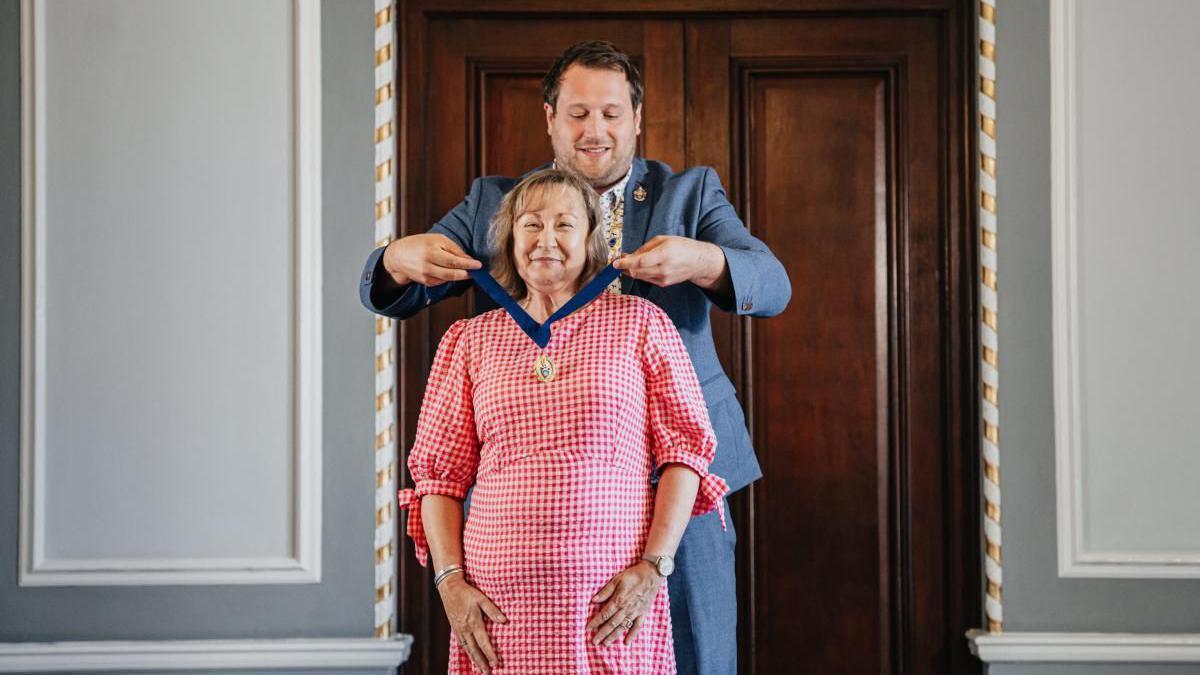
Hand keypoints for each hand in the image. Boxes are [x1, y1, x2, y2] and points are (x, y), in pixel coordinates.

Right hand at [382, 233, 480, 286]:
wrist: (398, 256)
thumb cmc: (420, 244)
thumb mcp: (437, 239)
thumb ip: (454, 249)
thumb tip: (469, 259)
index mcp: (431, 252)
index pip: (453, 261)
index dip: (468, 265)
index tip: (479, 265)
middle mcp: (428, 266)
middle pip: (452, 274)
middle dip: (467, 274)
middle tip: (477, 272)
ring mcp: (426, 276)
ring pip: (449, 279)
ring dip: (461, 276)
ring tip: (469, 271)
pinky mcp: (426, 283)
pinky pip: (443, 281)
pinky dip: (451, 277)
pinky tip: (454, 272)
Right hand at [436, 574, 506, 672]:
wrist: (449, 588)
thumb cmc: (467, 592)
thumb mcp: (481, 598)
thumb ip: (492, 610)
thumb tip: (504, 621)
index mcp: (473, 622)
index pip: (483, 642)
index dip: (490, 654)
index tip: (496, 663)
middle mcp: (465, 628)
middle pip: (474, 649)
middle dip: (481, 662)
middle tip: (487, 672)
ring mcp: (458, 629)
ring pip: (467, 648)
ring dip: (474, 659)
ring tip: (479, 668)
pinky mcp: (455, 627)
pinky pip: (461, 643)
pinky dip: (466, 652)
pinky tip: (470, 655)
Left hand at [587, 561, 663, 645]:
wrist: (652, 574)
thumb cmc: (633, 575)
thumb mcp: (617, 579)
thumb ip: (606, 591)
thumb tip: (593, 600)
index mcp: (619, 599)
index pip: (604, 614)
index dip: (595, 622)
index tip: (587, 628)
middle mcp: (626, 608)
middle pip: (612, 623)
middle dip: (602, 633)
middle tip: (594, 642)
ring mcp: (635, 612)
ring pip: (622, 627)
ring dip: (613, 636)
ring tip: (605, 644)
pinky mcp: (643, 613)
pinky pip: (637, 626)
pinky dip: (632, 635)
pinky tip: (626, 642)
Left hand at [611, 235, 726, 289]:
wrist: (698, 262)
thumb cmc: (682, 247)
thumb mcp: (663, 240)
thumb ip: (645, 248)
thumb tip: (630, 255)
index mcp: (664, 254)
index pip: (640, 262)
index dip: (625, 263)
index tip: (615, 262)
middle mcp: (663, 269)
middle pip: (637, 271)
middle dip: (625, 267)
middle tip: (618, 261)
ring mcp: (663, 278)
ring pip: (640, 276)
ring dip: (630, 271)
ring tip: (627, 262)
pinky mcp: (663, 284)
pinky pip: (646, 279)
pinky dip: (639, 273)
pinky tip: (638, 267)